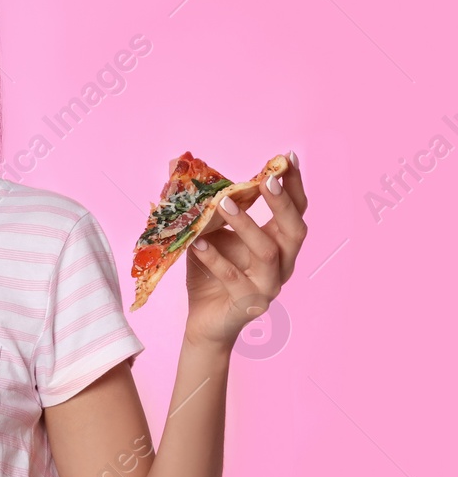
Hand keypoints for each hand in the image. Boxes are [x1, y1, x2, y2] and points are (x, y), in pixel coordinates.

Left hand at [183, 152, 308, 350]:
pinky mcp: (248, 305)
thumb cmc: (211, 270)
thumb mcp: (207, 231)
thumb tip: (179, 164)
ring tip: (221, 202)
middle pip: (295, 231)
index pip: (296, 210)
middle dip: (282, 203)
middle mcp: (282, 264)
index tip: (287, 157)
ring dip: (246, 225)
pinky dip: (216, 259)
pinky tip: (198, 243)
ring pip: (268, 253)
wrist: (204, 320)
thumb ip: (204, 203)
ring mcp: (268, 286)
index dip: (295, 184)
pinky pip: (234, 279)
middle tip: (265, 179)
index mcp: (279, 243)